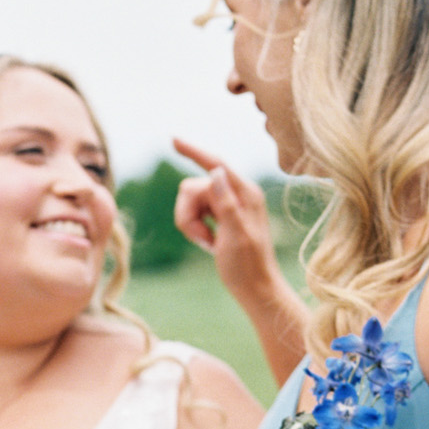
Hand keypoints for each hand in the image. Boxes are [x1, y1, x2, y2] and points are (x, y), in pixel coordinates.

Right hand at [171, 140, 278, 301]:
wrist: (255, 289)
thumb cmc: (247, 267)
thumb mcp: (236, 235)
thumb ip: (226, 203)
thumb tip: (216, 171)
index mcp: (246, 194)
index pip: (216, 164)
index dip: (194, 151)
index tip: (173, 139)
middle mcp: (239, 193)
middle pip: (195, 187)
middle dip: (188, 213)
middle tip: (202, 240)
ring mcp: (230, 204)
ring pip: (192, 201)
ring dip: (191, 223)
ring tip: (207, 244)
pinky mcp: (223, 215)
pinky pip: (196, 212)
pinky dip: (196, 228)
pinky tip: (210, 244)